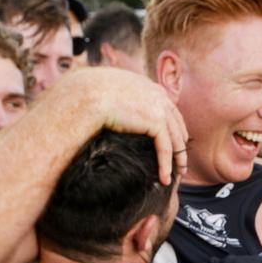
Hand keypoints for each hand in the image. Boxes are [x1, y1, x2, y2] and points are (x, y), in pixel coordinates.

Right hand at [53, 67, 187, 185]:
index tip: (170, 141)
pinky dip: (167, 165)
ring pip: (175, 138)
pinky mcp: (156, 120)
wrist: (83, 95)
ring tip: (175, 174)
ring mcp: (158, 106)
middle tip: (179, 161)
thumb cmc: (82, 94)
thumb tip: (98, 104)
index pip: (165, 107)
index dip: (169, 126)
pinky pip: (166, 147)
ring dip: (177, 159)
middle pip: (175, 123)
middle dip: (179, 143)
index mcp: (144, 84)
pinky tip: (164, 178)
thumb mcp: (99, 90)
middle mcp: (156, 92)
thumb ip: (109, 96)